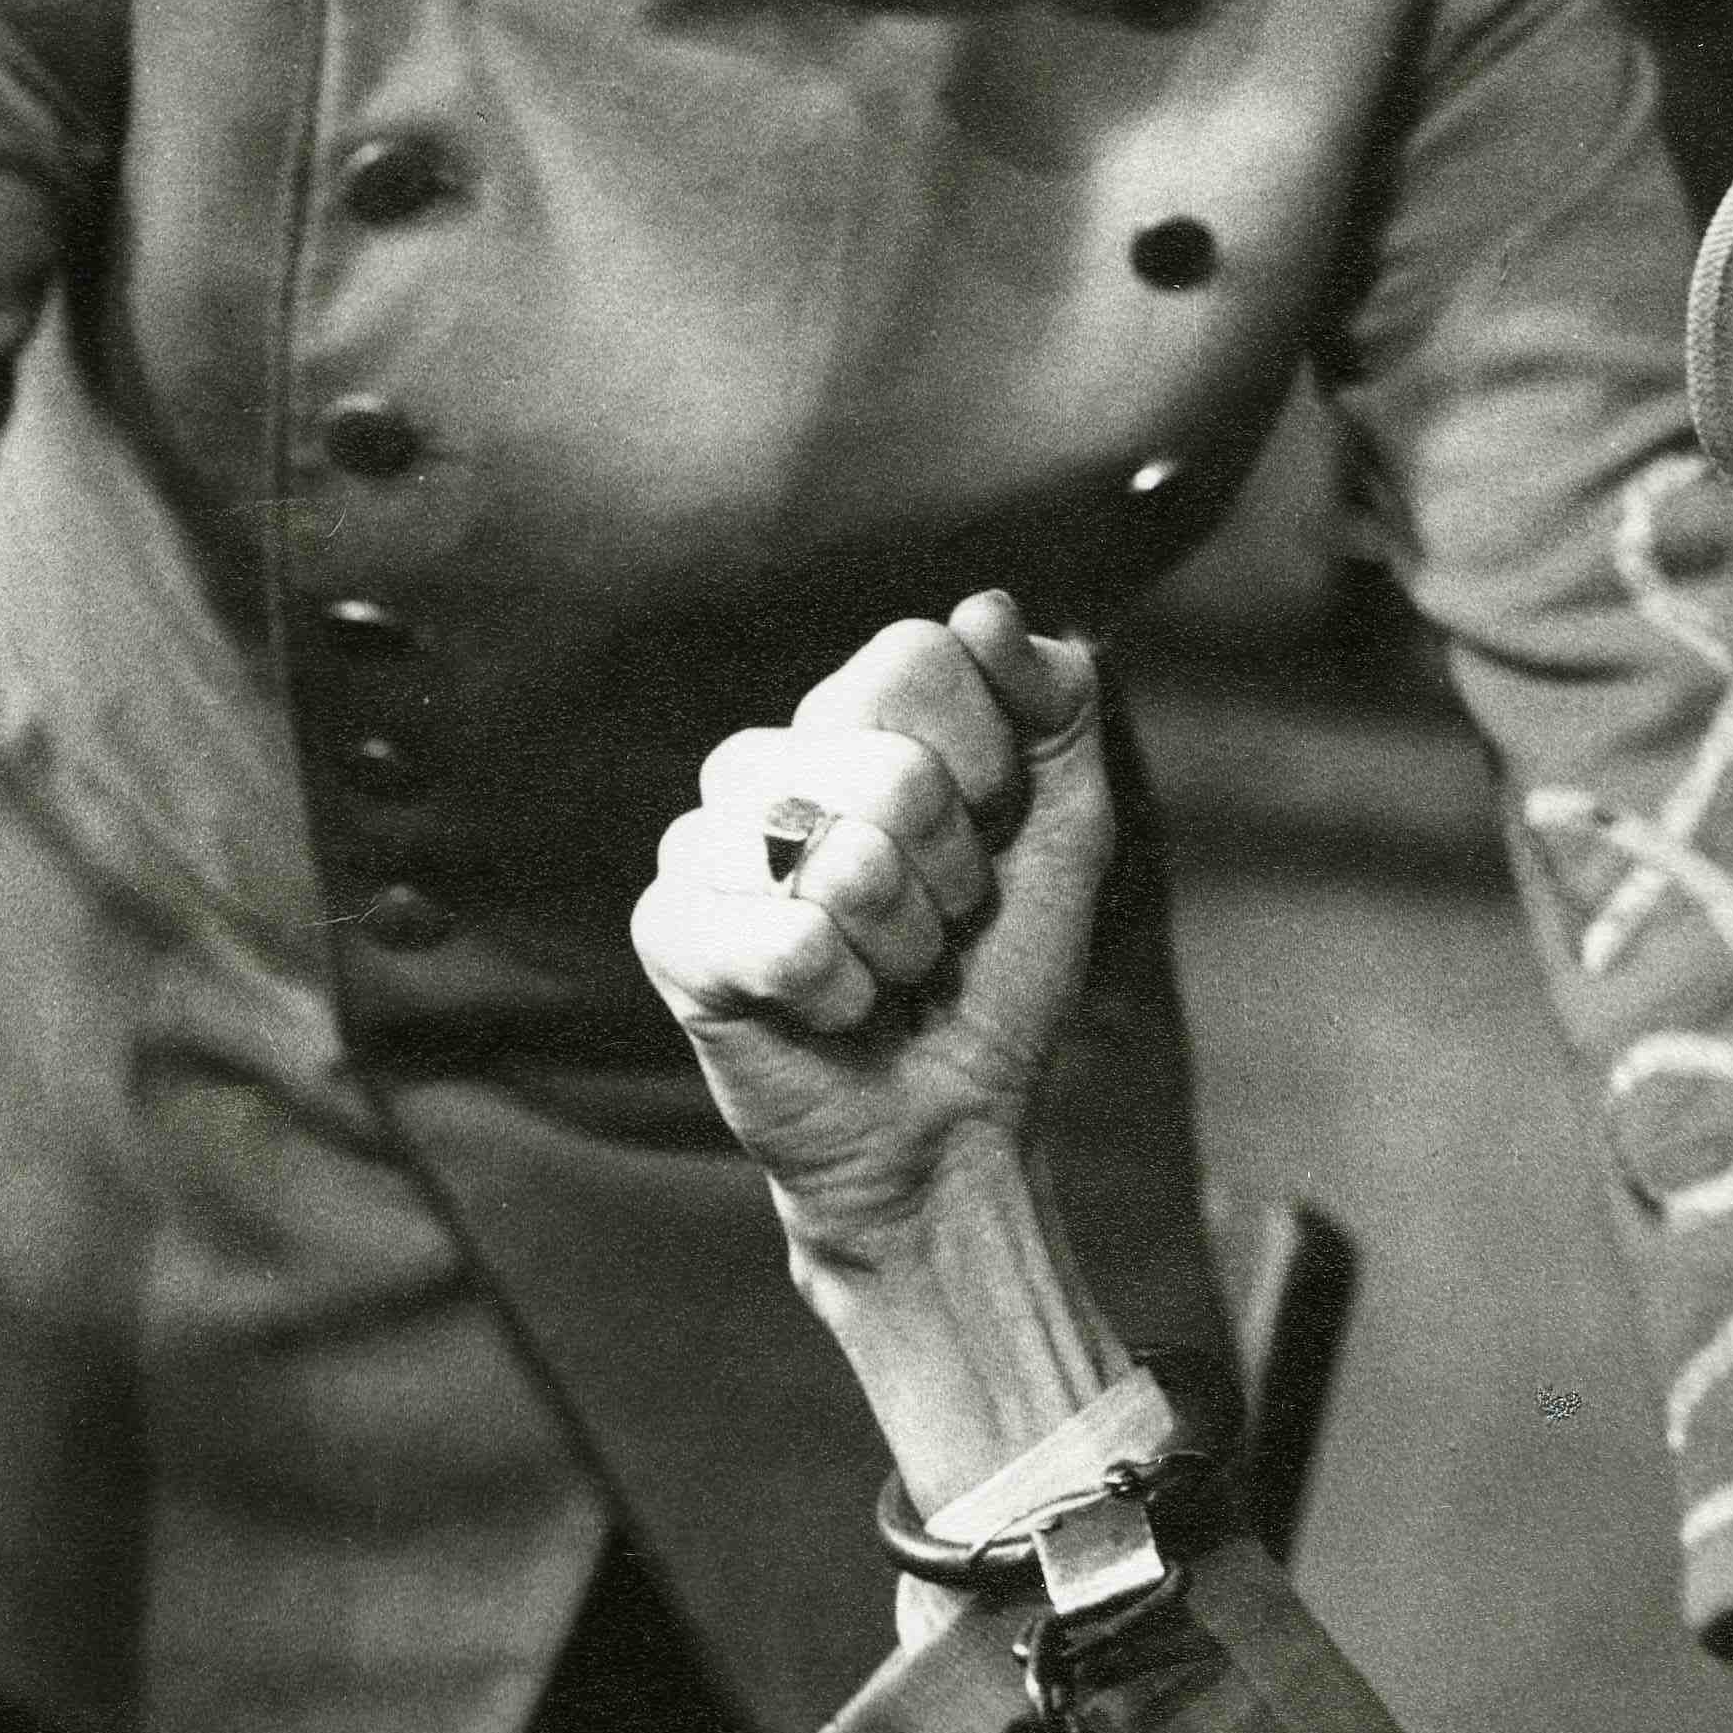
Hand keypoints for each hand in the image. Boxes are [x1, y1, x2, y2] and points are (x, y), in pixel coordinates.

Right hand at [634, 598, 1112, 1246]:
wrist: (951, 1122)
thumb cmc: (1000, 972)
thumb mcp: (1064, 824)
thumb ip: (1052, 702)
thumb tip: (983, 610)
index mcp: (852, 720)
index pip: (916, 654)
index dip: (989, 762)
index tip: (992, 832)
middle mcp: (766, 763)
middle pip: (891, 761)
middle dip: (953, 869)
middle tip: (937, 926)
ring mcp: (703, 842)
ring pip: (843, 857)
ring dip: (904, 943)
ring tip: (887, 971)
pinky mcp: (668, 930)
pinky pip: (790, 941)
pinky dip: (846, 995)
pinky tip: (835, 1013)